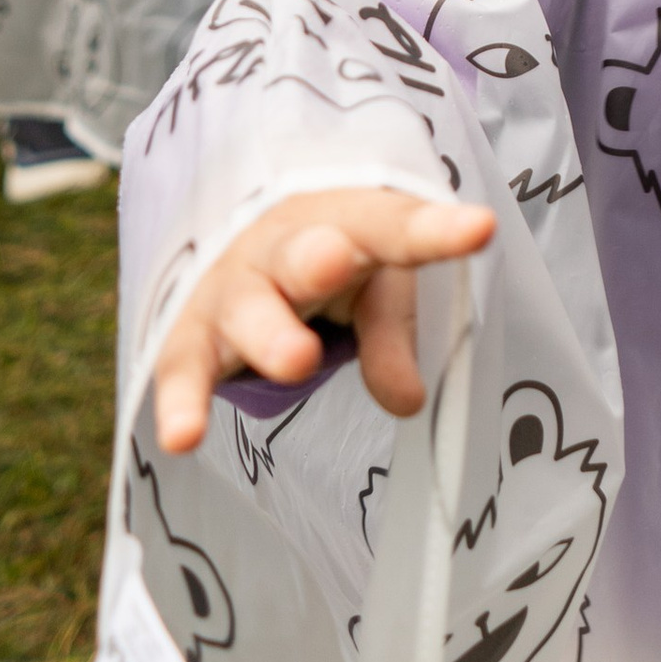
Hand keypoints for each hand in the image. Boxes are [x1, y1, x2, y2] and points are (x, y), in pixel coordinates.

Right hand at [150, 185, 494, 455]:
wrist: (236, 240)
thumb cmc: (328, 264)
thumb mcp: (372, 291)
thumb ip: (391, 337)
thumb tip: (409, 401)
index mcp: (344, 223)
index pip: (394, 225)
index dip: (435, 230)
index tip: (478, 229)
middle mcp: (282, 248)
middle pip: (302, 252)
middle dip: (317, 258)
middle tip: (335, 263)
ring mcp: (231, 290)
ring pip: (249, 308)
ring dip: (271, 333)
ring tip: (297, 361)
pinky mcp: (189, 339)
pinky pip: (183, 371)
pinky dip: (182, 403)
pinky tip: (183, 437)